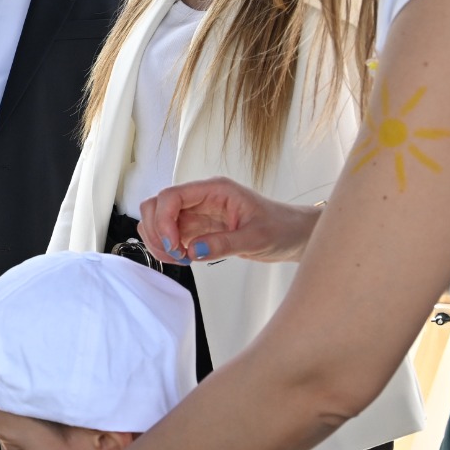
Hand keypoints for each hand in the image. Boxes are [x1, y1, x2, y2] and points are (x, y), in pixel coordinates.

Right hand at [136, 175, 321, 264]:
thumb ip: (225, 244)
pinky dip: (167, 249)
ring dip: (159, 241)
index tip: (173, 245)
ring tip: (180, 258)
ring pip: (157, 220)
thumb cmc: (281, 228)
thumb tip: (193, 251)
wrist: (292, 235)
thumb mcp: (258, 238)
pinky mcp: (196, 229)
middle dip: (158, 231)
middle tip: (176, 254)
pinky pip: (168, 235)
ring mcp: (196, 213)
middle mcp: (201, 198)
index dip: (164, 220)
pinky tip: (184, 259)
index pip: (172, 196)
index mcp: (215, 190)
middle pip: (156, 205)